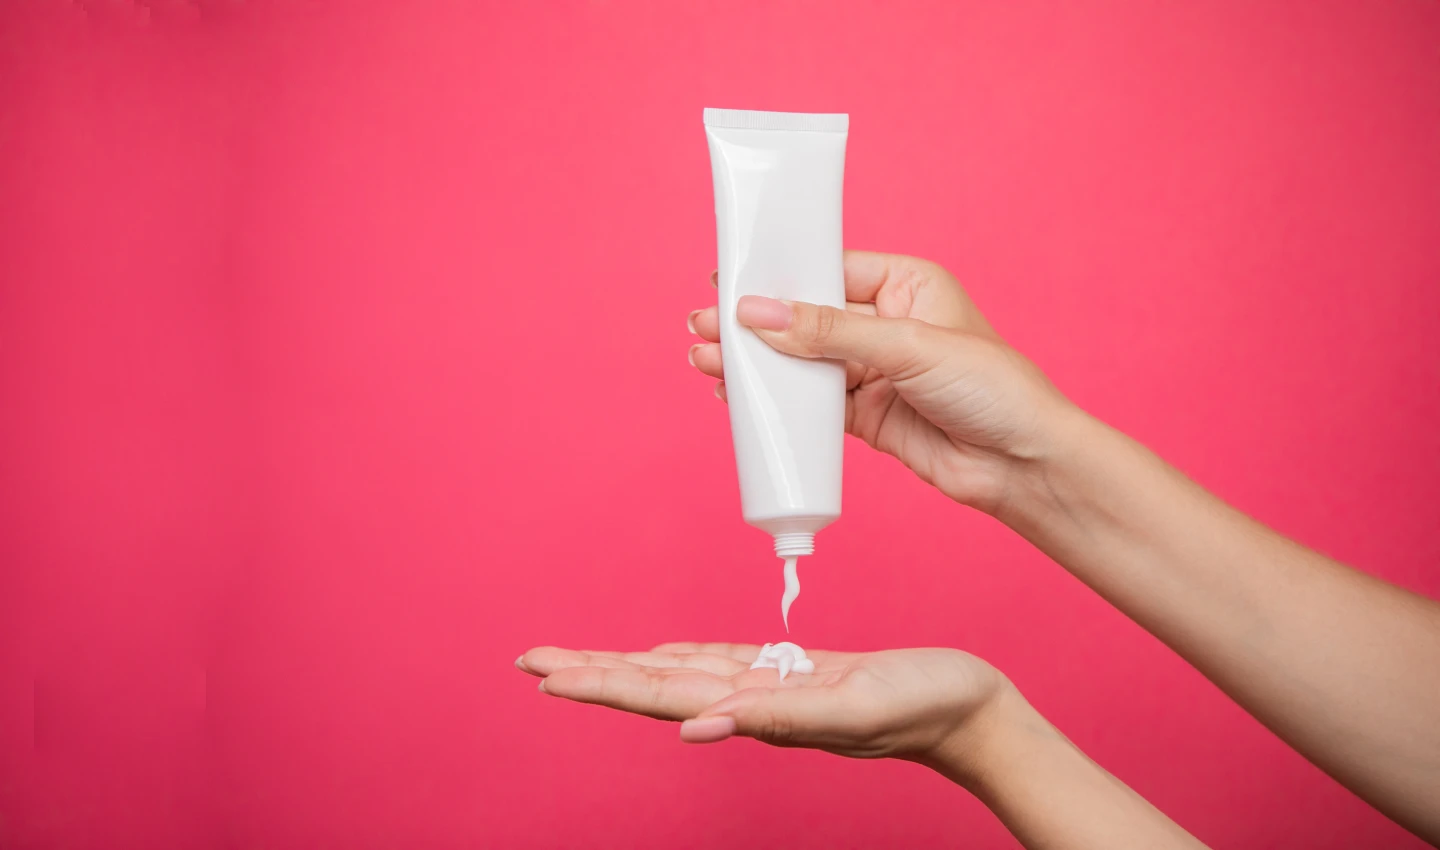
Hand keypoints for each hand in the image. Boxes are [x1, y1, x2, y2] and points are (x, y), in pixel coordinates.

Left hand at [515, 641, 1012, 773]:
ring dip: (624, 665)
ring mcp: (770, 689)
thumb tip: (695, 731)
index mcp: (757, 711)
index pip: (660, 698)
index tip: (545, 678)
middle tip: (531, 661)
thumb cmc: (922, 707)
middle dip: (591, 673)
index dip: (601, 685)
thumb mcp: (851, 709)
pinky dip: (680, 655)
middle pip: (654, 685)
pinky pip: (721, 662)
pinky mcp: (793, 673)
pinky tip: (659, 654)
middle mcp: (752, 703)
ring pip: (680, 672)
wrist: (968, 707)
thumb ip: (778, 719)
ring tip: (576, 658)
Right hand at [687, 252, 1073, 513]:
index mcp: (905, 284)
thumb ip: (830, 331)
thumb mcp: (908, 346)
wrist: (1023, 466)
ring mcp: (873, 370)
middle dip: (753, 323)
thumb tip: (760, 313)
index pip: (828, 269)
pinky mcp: (865, 415)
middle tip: (702, 325)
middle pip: (805, 316)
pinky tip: (738, 396)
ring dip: (756, 363)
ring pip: (800, 361)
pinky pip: (809, 403)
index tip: (728, 278)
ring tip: (705, 361)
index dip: (778, 275)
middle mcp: (886, 323)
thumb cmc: (993, 389)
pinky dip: (774, 401)